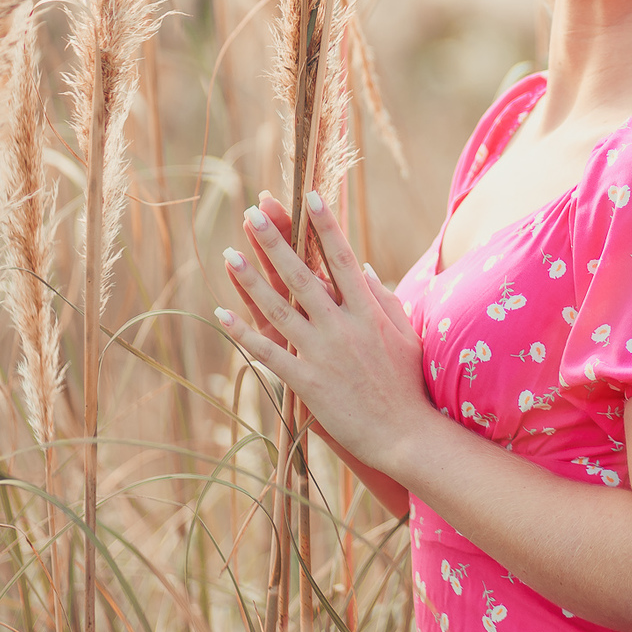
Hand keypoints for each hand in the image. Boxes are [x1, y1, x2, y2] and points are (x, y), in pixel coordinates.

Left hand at [216, 191, 425, 477]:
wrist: (406, 435)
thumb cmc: (408, 385)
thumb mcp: (405, 336)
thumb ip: (384, 300)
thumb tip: (364, 269)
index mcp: (369, 312)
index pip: (343, 258)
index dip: (325, 226)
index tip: (309, 195)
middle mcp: (343, 327)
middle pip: (303, 275)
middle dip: (276, 241)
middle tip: (253, 212)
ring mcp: (323, 353)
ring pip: (279, 309)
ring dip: (250, 280)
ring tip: (228, 253)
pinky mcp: (307, 382)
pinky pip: (269, 353)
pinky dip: (244, 334)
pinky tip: (222, 314)